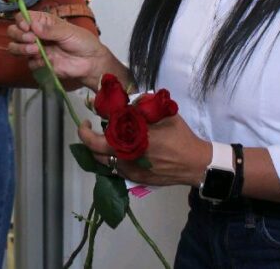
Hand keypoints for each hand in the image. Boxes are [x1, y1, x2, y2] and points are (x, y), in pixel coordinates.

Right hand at [7, 10, 125, 89]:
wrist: (90, 62)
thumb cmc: (82, 42)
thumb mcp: (68, 32)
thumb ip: (50, 30)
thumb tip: (33, 26)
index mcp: (43, 22)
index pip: (22, 17)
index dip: (21, 21)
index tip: (27, 27)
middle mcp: (36, 35)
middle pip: (14, 32)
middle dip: (19, 35)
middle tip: (32, 39)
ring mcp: (36, 50)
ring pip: (15, 47)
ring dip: (21, 48)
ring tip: (35, 50)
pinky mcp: (39, 64)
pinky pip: (28, 63)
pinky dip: (34, 62)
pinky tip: (45, 61)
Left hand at [77, 114, 210, 187]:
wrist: (194, 162)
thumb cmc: (179, 136)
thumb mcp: (163, 113)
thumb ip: (142, 104)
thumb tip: (125, 100)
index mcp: (130, 139)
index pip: (96, 138)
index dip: (85, 131)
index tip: (86, 121)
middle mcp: (126, 157)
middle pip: (95, 152)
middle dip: (88, 140)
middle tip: (90, 129)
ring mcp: (130, 171)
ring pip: (103, 163)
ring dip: (99, 150)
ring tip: (104, 139)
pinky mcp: (136, 179)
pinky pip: (115, 170)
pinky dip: (111, 160)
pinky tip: (117, 151)